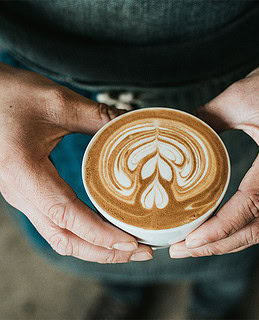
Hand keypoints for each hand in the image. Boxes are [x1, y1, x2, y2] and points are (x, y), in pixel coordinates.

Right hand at [0, 63, 152, 262]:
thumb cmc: (10, 94)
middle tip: (141, 252)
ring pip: (60, 237)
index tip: (132, 243)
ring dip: (95, 247)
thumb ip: (98, 115)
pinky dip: (84, 234)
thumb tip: (133, 123)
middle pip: (65, 239)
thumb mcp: (57, 101)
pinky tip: (104, 229)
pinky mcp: (30, 193)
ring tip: (128, 247)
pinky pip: (57, 224)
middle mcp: (21, 194)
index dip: (101, 235)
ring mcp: (23, 196)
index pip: (67, 216)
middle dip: (104, 252)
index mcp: (23, 173)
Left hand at [170, 33, 258, 257]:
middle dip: (219, 244)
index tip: (190, 239)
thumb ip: (204, 118)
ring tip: (196, 246)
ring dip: (230, 241)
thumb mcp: (238, 97)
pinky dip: (243, 229)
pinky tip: (221, 230)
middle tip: (182, 249)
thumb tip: (175, 136)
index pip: (253, 202)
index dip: (220, 227)